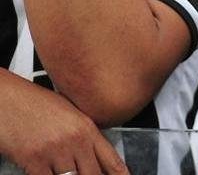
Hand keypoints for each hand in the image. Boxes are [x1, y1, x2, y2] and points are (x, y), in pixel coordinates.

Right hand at [0, 78, 127, 173]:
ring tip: (64, 172)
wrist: (5, 97)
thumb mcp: (67, 113)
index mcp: (86, 127)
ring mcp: (55, 151)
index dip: (119, 174)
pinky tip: (48, 174)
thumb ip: (82, 133)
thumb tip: (91, 154)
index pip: (111, 159)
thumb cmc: (32, 102)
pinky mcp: (34, 160)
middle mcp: (75, 140)